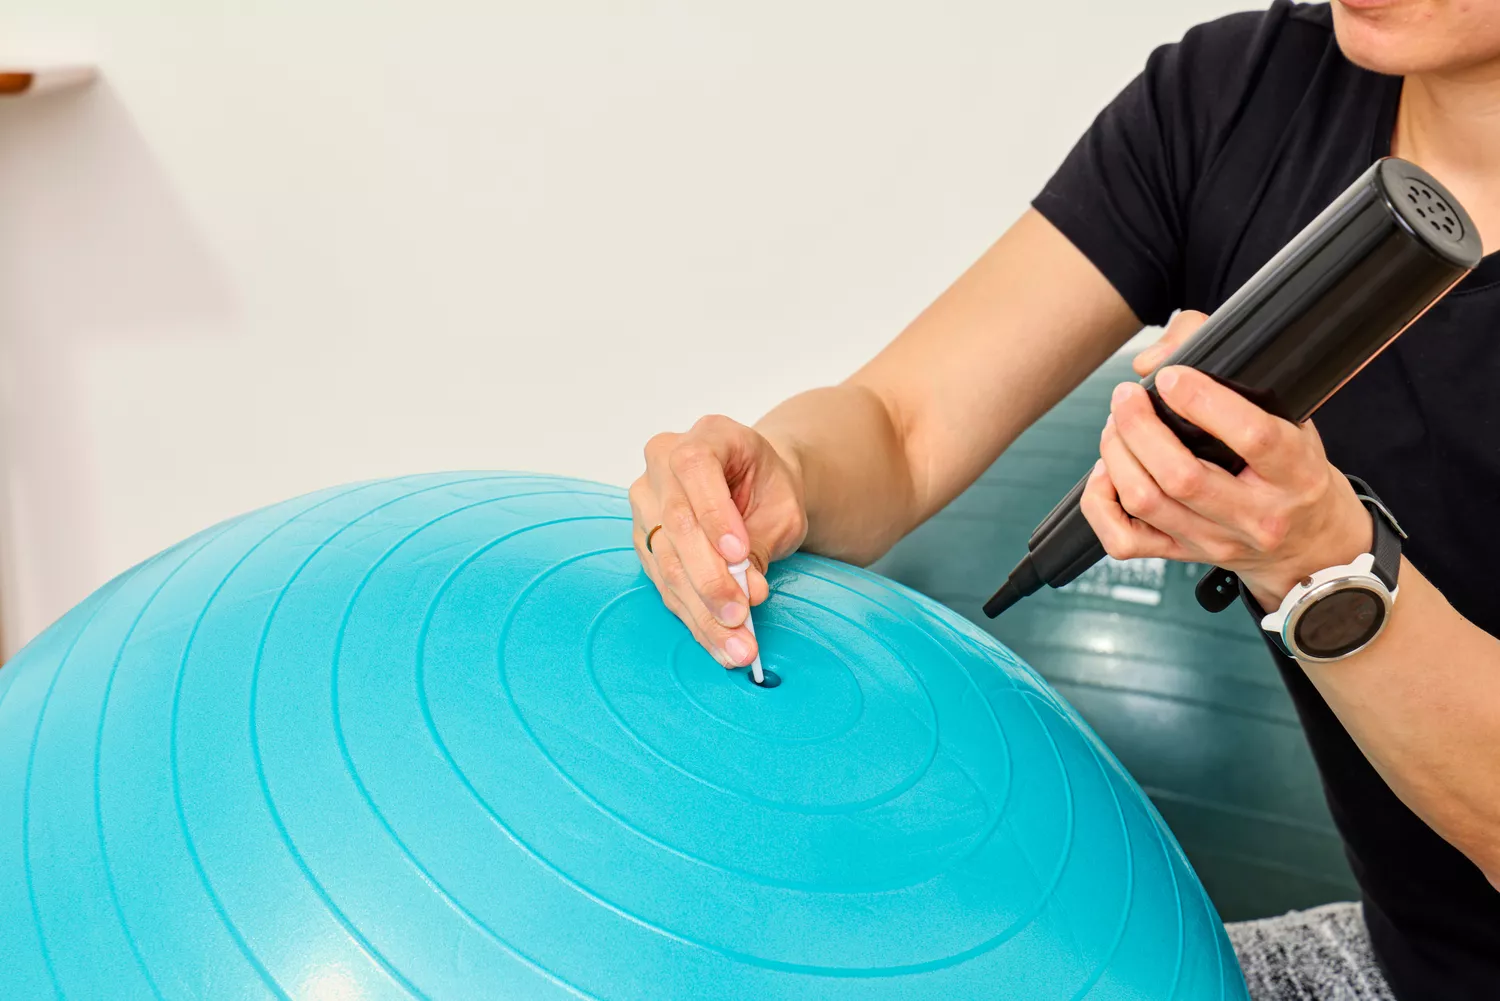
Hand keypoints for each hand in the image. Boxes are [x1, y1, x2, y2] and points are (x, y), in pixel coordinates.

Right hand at [629, 415, 807, 667]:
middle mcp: (662, 464)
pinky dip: (695, 618)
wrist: (757, 489)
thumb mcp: (782, 507)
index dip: (714, 516)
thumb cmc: (771, 489)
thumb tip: (747, 591)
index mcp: (704, 436)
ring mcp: (647, 502)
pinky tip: (719, 644)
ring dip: (702, 611)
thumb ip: (759, 542)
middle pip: (676, 525)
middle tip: (740, 616)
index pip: (695, 469)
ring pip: (666, 562)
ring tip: (736, 646)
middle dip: (710, 579)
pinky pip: (664, 584)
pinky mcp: (644, 540)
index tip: (740, 556)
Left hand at [1082, 310, 1372, 609]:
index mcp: (1296, 472)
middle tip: (1126, 396)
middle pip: (1182, 477)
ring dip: (1116, 454)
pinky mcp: (1184, 556)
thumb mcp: (1291, 416)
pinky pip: (1123, 540)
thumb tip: (1157, 362)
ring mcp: (1217, 542)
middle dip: (1139, 427)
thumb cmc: (1293, 468)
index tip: (1172, 376)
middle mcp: (1257, 516)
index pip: (1254, 438)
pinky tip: (1107, 472)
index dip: (1203, 401)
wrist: (1310, 542)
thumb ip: (1233, 373)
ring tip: (1116, 424)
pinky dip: (1101, 502)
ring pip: (1146, 502)